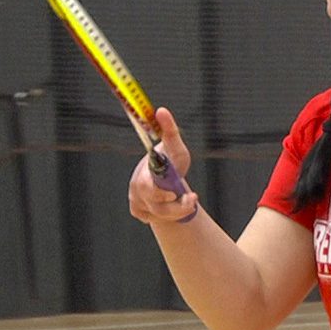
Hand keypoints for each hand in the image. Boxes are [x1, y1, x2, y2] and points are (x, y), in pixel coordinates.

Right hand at [129, 107, 198, 223]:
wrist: (163, 173)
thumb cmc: (170, 158)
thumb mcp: (174, 145)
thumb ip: (169, 130)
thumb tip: (161, 110)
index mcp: (144, 172)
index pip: (148, 187)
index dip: (164, 194)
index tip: (187, 195)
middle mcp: (137, 188)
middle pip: (156, 205)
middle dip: (177, 206)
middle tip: (193, 198)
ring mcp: (137, 201)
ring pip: (159, 215)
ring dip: (178, 211)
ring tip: (192, 201)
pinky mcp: (140, 212)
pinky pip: (155, 219)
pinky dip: (170, 216)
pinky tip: (176, 208)